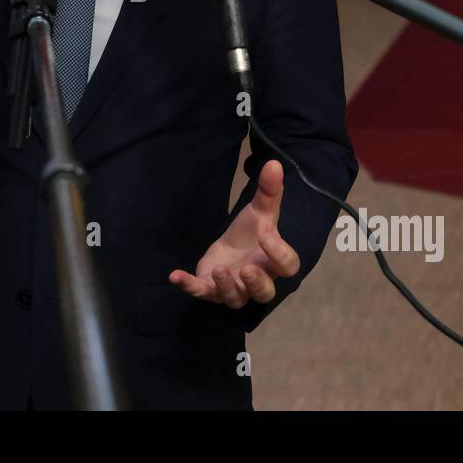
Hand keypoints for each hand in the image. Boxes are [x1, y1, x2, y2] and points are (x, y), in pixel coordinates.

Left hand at [168, 159, 299, 308]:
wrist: (229, 247)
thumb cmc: (250, 233)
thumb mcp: (259, 210)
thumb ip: (269, 191)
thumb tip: (274, 163)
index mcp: (273, 262)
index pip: (288, 266)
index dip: (279, 254)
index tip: (264, 233)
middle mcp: (256, 280)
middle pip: (265, 293)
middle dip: (256, 284)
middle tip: (247, 269)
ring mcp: (233, 288)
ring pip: (235, 299)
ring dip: (226, 287)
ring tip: (219, 270)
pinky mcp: (210, 289)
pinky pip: (201, 293)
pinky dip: (188, 286)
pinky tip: (175, 275)